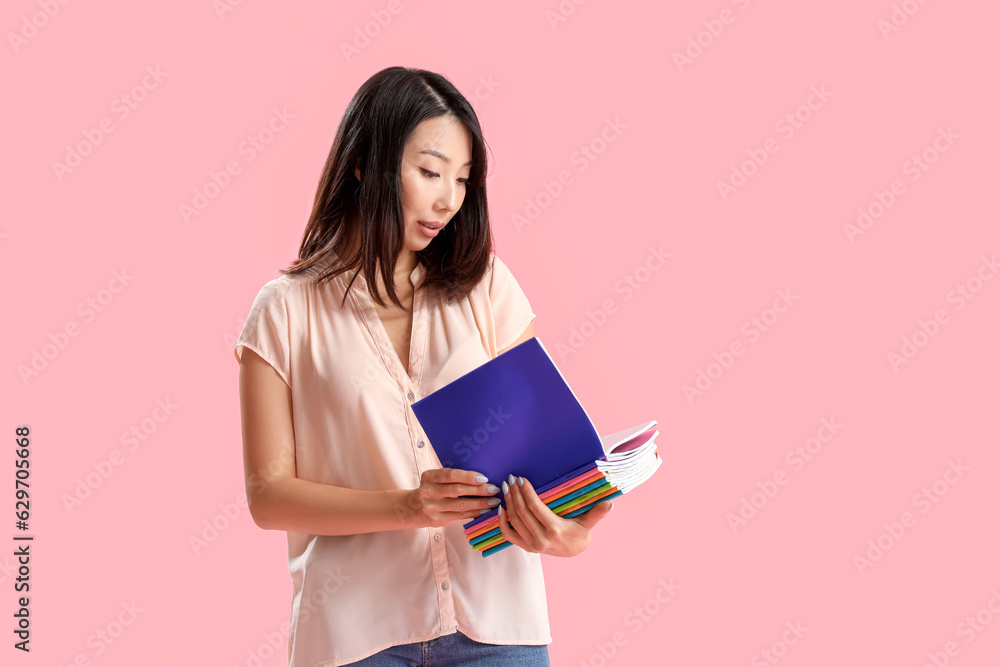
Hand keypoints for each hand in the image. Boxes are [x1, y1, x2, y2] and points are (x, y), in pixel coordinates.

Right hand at [405, 468, 501, 528]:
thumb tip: (480, 477)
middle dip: (478, 490)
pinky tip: (485, 511)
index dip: (468, 476)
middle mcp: (428, 492)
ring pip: (460, 505)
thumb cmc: (430, 489)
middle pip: (457, 490)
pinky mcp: (437, 520)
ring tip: (494, 501)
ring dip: (480, 503)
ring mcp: (432, 507)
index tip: (484, 478)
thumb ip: (450, 477)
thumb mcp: (434, 479)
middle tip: (494, 489)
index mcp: (429, 477)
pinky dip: (474, 513)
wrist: (410, 508)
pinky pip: (459, 516)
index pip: (450, 475)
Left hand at [497, 473, 612, 556]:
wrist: (573, 552)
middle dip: (514, 493)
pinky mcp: (526, 547)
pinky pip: (509, 535)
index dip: (526, 492)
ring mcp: (532, 544)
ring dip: (508, 503)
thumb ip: (597, 513)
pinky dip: (502, 522)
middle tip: (510, 479)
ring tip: (506, 488)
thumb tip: (610, 504)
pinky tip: (501, 508)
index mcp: (554, 530)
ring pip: (514, 521)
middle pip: (522, 512)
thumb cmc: (580, 533)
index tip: (521, 479)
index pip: (535, 507)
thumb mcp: (588, 522)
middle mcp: (541, 539)